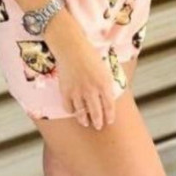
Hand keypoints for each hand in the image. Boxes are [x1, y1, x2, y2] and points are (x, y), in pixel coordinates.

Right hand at [50, 13, 116, 129]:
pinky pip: (68, 107)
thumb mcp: (105, 69)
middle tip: (98, 126)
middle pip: (96, 112)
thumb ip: (107, 84)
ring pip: (81, 112)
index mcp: (104, 84)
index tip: (109, 121)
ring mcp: (77, 92)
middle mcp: (91, 90)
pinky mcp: (65, 91)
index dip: (109, 116)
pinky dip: (71, 111)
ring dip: (84, 119)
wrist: (72, 48)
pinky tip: (74, 113)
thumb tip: (110, 97)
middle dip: (98, 121)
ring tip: (86, 123)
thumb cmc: (90, 56)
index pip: (109, 106)